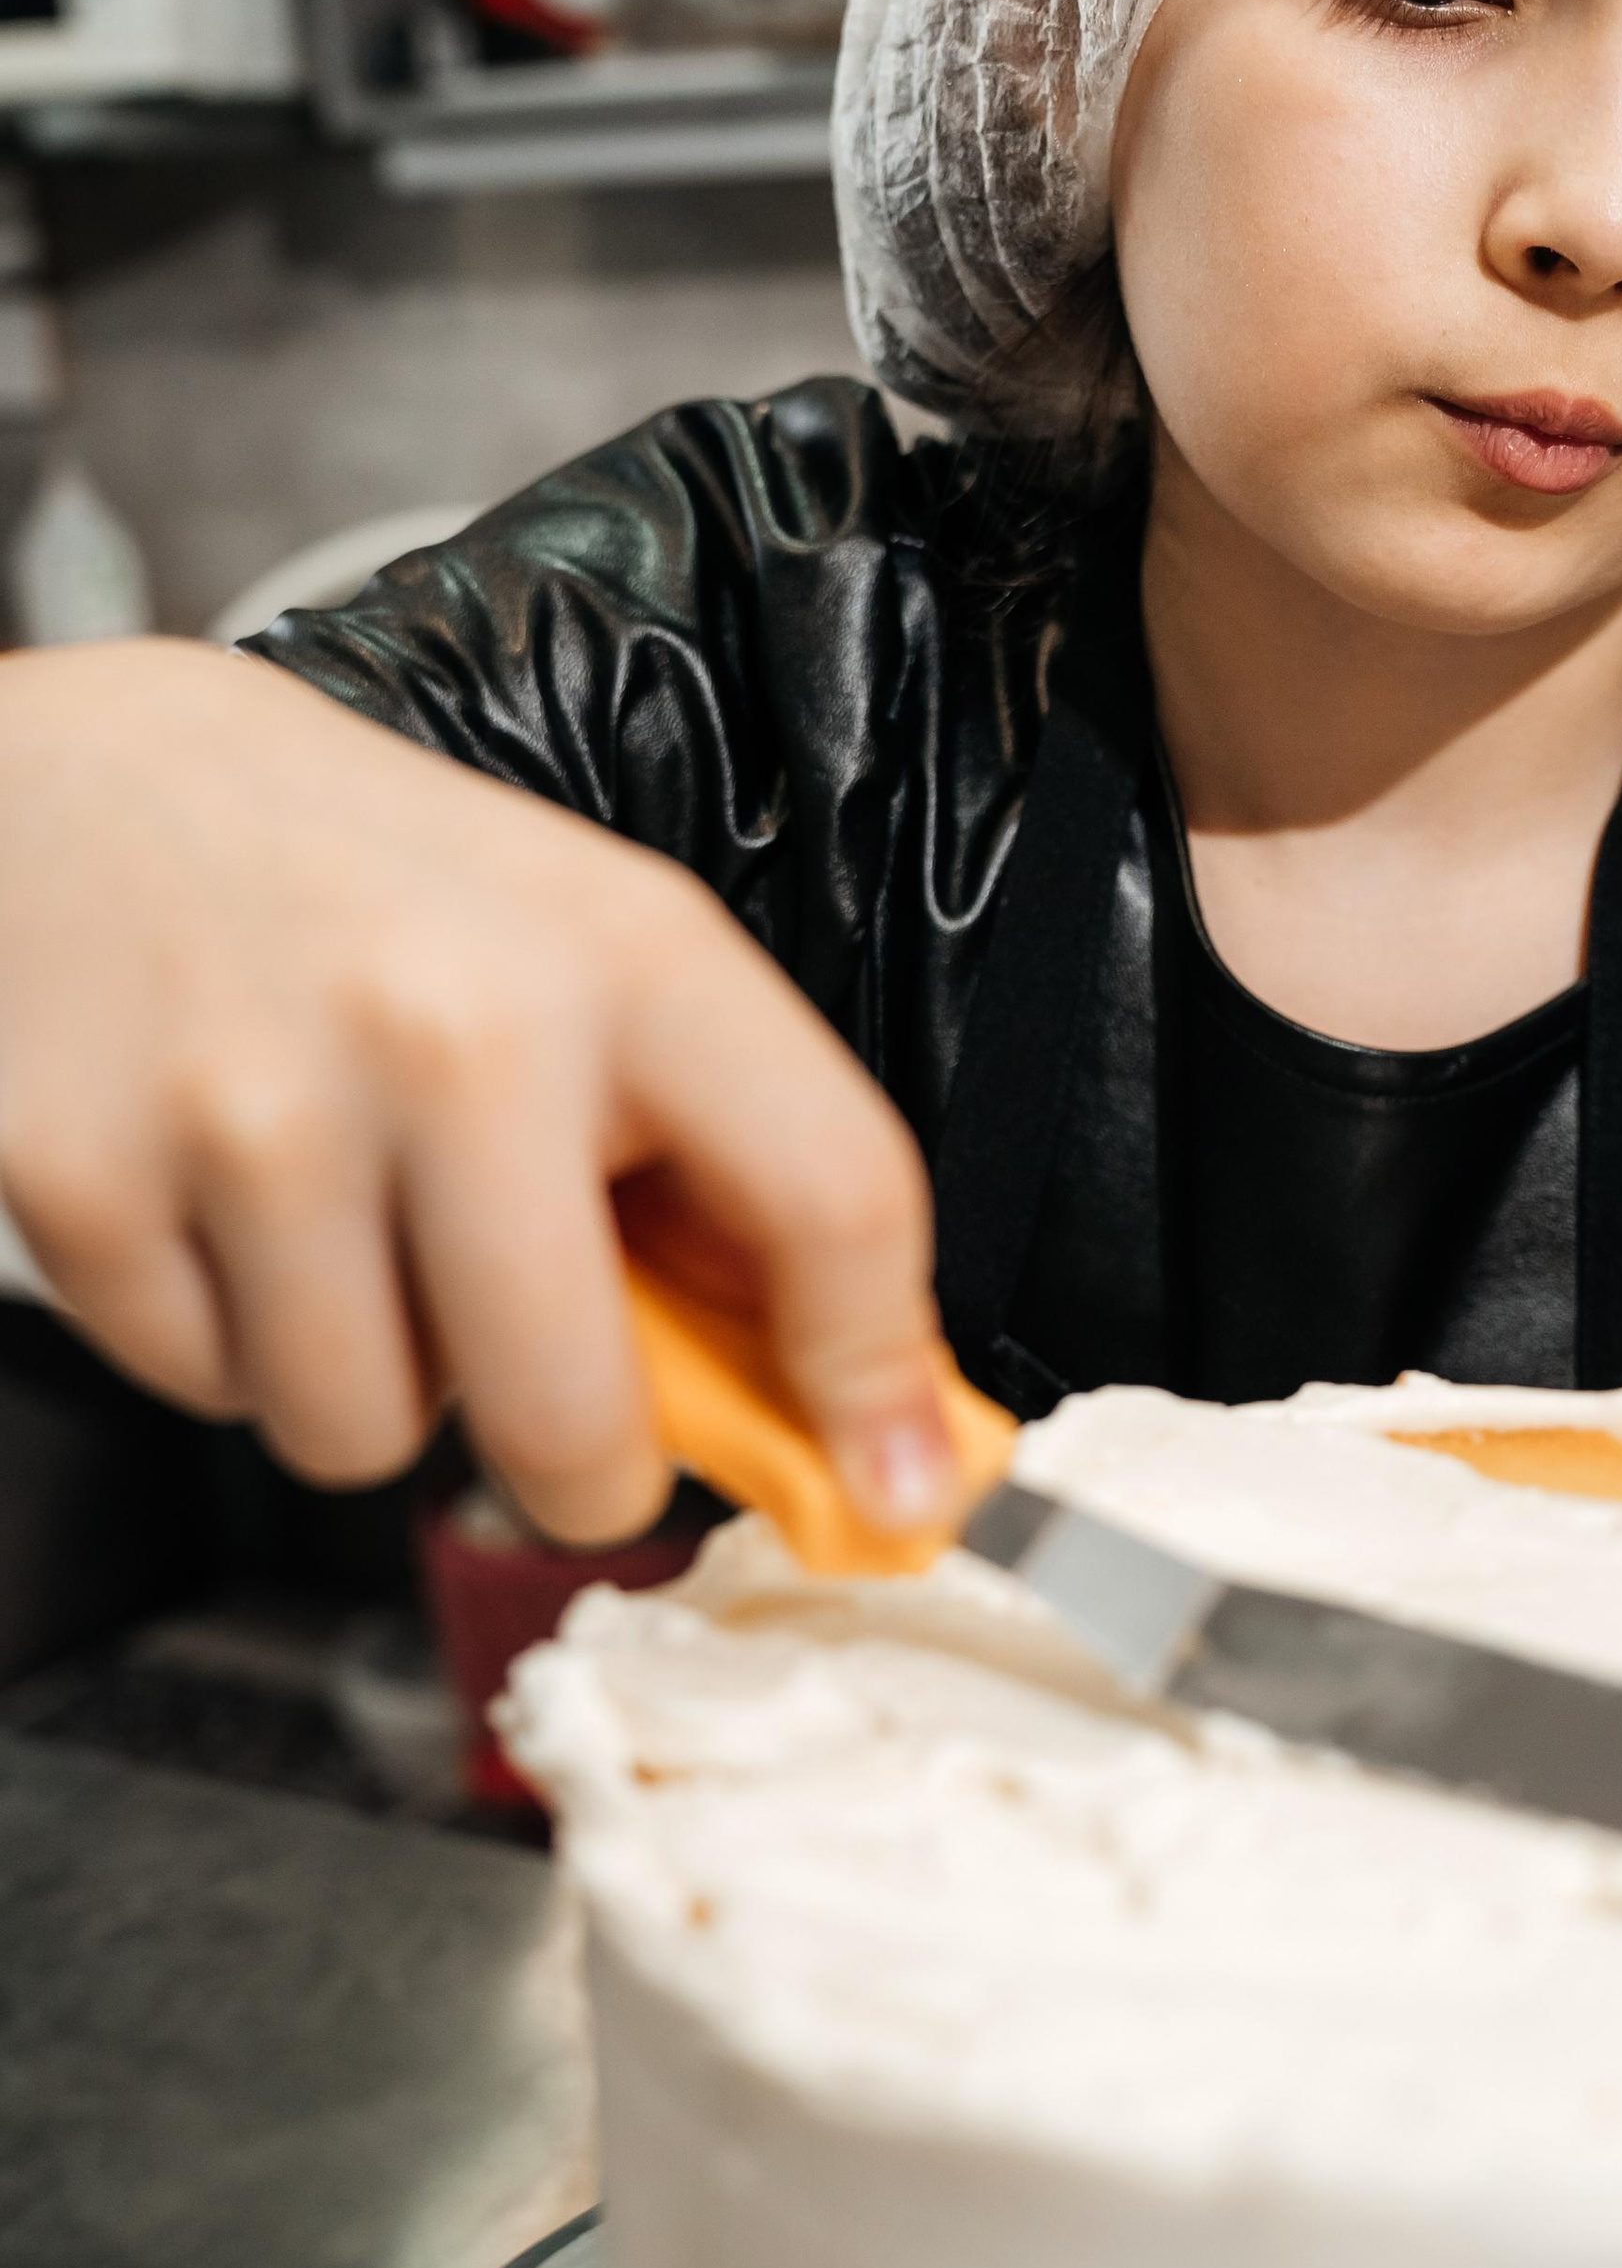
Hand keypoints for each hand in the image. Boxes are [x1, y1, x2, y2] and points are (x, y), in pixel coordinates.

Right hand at [0, 640, 956, 1544]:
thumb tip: (853, 1413)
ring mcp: (257, 1112)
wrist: (90, 784)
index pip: (833, 1200)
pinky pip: (214, 1396)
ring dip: (377, 1384)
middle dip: (584, 1464)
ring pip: (368, 1439)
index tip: (892, 1484)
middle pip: (575, 1426)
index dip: (874, 1379)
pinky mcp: (83, 1180)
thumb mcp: (600, 960)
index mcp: (627, 958)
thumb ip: (724, 1170)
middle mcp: (453, 1032)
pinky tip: (236, 1209)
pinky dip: (231, 1343)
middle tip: (559, 1400)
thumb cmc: (381, 894)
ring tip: (360, 1231)